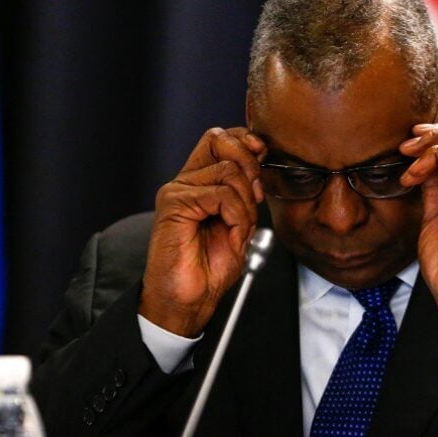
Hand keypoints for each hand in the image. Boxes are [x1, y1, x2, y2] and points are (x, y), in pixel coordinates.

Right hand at [139, 127, 265, 336]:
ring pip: (229, 172)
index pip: (221, 138)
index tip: (263, 155)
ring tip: (239, 231)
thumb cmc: (211, 266)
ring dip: (246, 205)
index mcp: (200, 181)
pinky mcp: (174, 204)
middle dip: (250, 166)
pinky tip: (232, 239)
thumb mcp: (241, 222)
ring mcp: (178, 190)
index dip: (245, 140)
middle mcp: (186, 181)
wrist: (189, 300)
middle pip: (221, 140)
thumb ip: (246, 192)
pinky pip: (222, 196)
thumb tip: (261, 160)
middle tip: (255, 199)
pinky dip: (238, 219)